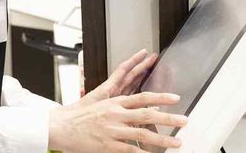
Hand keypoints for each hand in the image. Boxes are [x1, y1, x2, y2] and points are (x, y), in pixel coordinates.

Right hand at [48, 50, 186, 151]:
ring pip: (142, 134)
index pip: (142, 98)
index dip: (160, 97)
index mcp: (114, 102)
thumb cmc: (79, 115)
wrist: (61, 126)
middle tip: (184, 120)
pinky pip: (130, 151)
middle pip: (147, 115)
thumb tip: (138, 107)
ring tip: (177, 143)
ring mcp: (112, 130)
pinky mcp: (107, 145)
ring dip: (162, 139)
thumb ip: (119, 104)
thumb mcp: (100, 102)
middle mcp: (115, 114)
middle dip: (168, 118)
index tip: (175, 98)